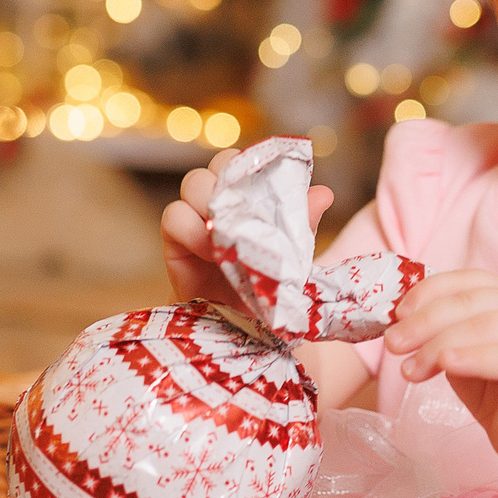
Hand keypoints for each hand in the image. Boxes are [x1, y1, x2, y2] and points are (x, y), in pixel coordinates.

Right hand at [161, 149, 333, 305]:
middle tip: (247, 206)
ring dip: (211, 199)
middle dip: (230, 176)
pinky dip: (191, 227)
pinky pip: (173, 217)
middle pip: (217, 164)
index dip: (252, 163)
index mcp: (250, 200)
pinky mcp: (176, 246)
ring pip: (193, 183)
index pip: (245, 162)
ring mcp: (196, 222)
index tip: (269, 182)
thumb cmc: (271, 293)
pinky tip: (212, 251)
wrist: (248, 335)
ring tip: (229, 232)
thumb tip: (323, 193)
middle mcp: (222, 205)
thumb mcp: (294, 260)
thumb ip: (302, 225)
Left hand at [383, 269, 497, 468]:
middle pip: (472, 302)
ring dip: (439, 344)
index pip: (468, 281)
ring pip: (485, 326)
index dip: (429, 292)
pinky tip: (445, 363)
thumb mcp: (465, 356)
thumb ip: (445, 334)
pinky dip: (472, 357)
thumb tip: (401, 324)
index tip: (397, 315)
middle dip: (425, 321)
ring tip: (410, 368)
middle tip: (393, 344)